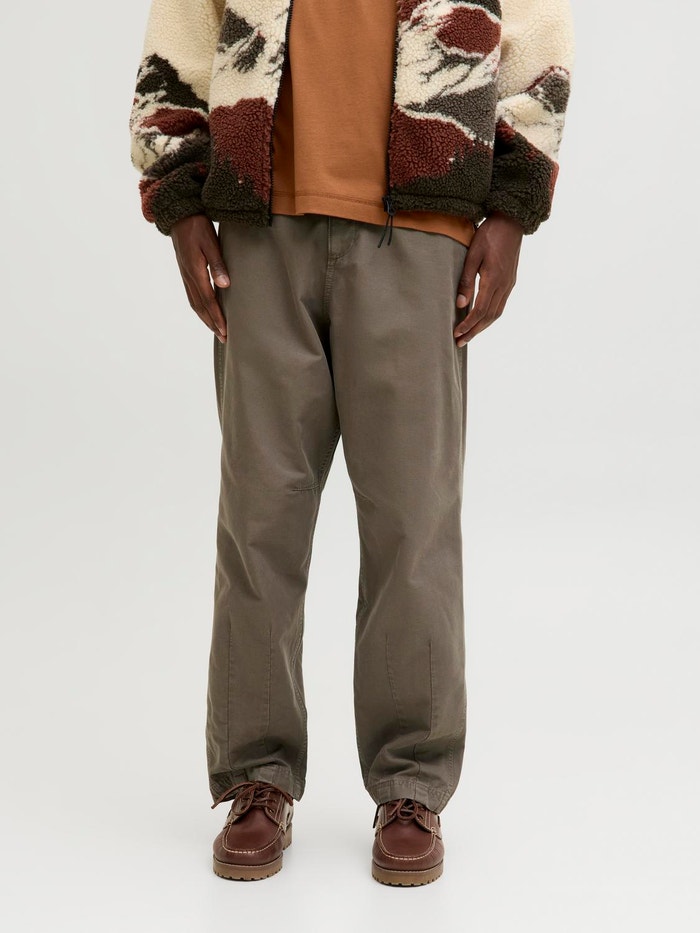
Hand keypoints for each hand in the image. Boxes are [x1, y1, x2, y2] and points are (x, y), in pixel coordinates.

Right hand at [170, 214, 229, 342]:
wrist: (179, 214)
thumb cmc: (197, 226)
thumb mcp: (210, 242)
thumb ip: (218, 264)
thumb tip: (225, 285)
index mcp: (195, 271)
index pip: (208, 300)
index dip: (217, 317)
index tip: (225, 331)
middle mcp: (188, 276)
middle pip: (200, 307)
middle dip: (212, 324)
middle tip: (223, 338)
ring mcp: (185, 275)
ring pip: (195, 303)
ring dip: (205, 318)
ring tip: (216, 330)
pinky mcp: (185, 271)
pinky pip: (192, 295)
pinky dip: (199, 308)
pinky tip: (205, 312)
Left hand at [453, 211, 523, 345]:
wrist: (512, 221)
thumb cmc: (489, 234)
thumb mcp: (472, 254)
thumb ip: (466, 280)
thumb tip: (460, 304)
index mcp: (493, 279)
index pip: (480, 310)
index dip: (468, 324)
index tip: (456, 333)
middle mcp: (504, 285)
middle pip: (489, 316)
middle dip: (474, 331)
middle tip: (460, 342)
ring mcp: (509, 284)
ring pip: (496, 313)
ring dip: (483, 326)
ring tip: (469, 335)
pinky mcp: (510, 281)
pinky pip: (501, 305)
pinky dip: (490, 316)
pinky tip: (481, 319)